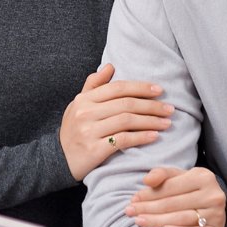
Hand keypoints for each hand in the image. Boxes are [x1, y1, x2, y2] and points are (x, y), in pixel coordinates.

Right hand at [60, 64, 173, 180]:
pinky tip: (154, 136)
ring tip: (166, 123)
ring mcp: (89, 131)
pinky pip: (123, 140)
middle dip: (152, 105)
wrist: (57, 160)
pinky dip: (141, 137)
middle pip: (126, 104)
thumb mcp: (77, 104)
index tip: (160, 90)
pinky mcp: (94, 150)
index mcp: (84, 99)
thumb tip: (110, 66)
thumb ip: (94, 85)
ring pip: (127, 121)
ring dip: (151, 121)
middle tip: (170, 109)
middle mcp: (86, 113)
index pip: (118, 88)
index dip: (141, 87)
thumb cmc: (72, 130)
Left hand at [125, 165, 226, 226]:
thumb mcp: (179, 176)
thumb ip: (162, 174)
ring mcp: (216, 214)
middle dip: (148, 207)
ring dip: (157, 221)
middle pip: (174, 203)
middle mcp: (213, 194)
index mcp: (203, 176)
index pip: (171, 186)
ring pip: (181, 218)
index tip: (133, 199)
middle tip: (130, 212)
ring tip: (139, 221)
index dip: (150, 193)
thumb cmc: (191, 190)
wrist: (213, 206)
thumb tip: (146, 181)